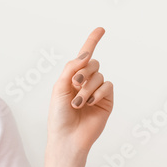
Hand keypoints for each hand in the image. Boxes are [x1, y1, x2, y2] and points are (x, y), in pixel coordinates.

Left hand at [48, 27, 113, 152]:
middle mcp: (85, 82)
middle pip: (92, 63)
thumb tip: (86, 54)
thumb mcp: (59, 87)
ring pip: (99, 75)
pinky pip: (107, 86)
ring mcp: (97, 92)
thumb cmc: (59, 115)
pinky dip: (98, 92)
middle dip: (83, 71)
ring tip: (78, 103)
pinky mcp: (107, 101)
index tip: (101, 29)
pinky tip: (90, 103)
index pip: (84, 57)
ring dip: (87, 87)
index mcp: (72, 78)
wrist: (68, 137)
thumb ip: (71, 68)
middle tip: (75, 83)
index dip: (92, 41)